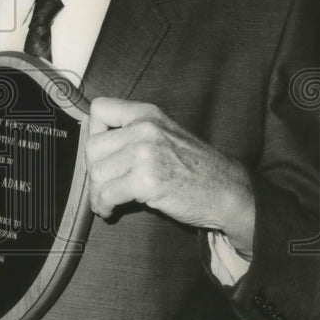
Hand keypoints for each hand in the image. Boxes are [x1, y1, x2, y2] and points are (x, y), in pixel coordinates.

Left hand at [85, 97, 254, 254]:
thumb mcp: (165, 134)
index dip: (93, 133)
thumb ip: (133, 133)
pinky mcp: (146, 181)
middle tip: (103, 186)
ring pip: (97, 173)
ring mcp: (145, 154)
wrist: (227, 191)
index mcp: (147, 114)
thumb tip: (95, 149)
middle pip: (92, 147)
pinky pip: (107, 194)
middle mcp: (144, 128)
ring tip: (106, 201)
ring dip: (97, 193)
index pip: (100, 109)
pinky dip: (103, 206)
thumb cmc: (195, 167)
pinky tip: (110, 210)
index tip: (101, 153)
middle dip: (93, 171)